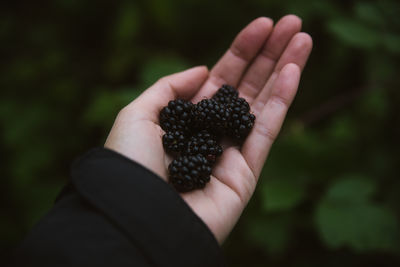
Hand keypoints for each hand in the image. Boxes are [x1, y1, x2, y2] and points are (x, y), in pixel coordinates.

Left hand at [105, 15, 311, 243]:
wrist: (138, 215)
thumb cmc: (130, 164)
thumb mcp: (139, 115)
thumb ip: (169, 89)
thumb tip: (203, 70)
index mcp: (187, 119)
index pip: (221, 79)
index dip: (242, 51)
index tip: (262, 25)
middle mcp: (211, 133)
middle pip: (247, 86)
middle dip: (270, 54)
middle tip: (293, 21)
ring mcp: (231, 152)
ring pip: (264, 104)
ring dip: (285, 70)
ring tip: (303, 37)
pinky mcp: (247, 173)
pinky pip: (267, 131)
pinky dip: (282, 101)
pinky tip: (293, 71)